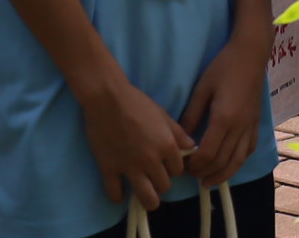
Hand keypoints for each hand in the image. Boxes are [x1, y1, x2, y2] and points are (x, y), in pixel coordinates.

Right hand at [78, 61, 193, 204]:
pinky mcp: (109, 169)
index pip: (178, 170)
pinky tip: (120, 193)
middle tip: (155, 178)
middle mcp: (151, 161)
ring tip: (146, 198)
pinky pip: (115, 194)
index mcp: (167, 146)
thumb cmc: (137, 102)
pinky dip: (118, 196)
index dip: (174, 169)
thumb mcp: (163, 114)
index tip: (167, 166)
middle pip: (164, 186)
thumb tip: (190, 147)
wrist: (108, 98)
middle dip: (162, 184)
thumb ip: (178, 133)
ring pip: (146, 197)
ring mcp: (129, 167)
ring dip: (148, 200)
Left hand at [179, 24, 268, 182]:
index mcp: (224, 118)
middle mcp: (240, 127)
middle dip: (205, 172)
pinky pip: (249, 150)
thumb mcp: (202, 89)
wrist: (251, 54)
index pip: (208, 153)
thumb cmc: (223, 67)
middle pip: (222, 161)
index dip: (194, 165)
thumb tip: (180, 139)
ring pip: (238, 160)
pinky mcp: (256, 123)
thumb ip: (191, 116)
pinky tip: (229, 165)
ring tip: (208, 181)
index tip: (182, 166)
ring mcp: (250, 126)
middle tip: (191, 175)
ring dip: (223, 174)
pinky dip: (238, 162)